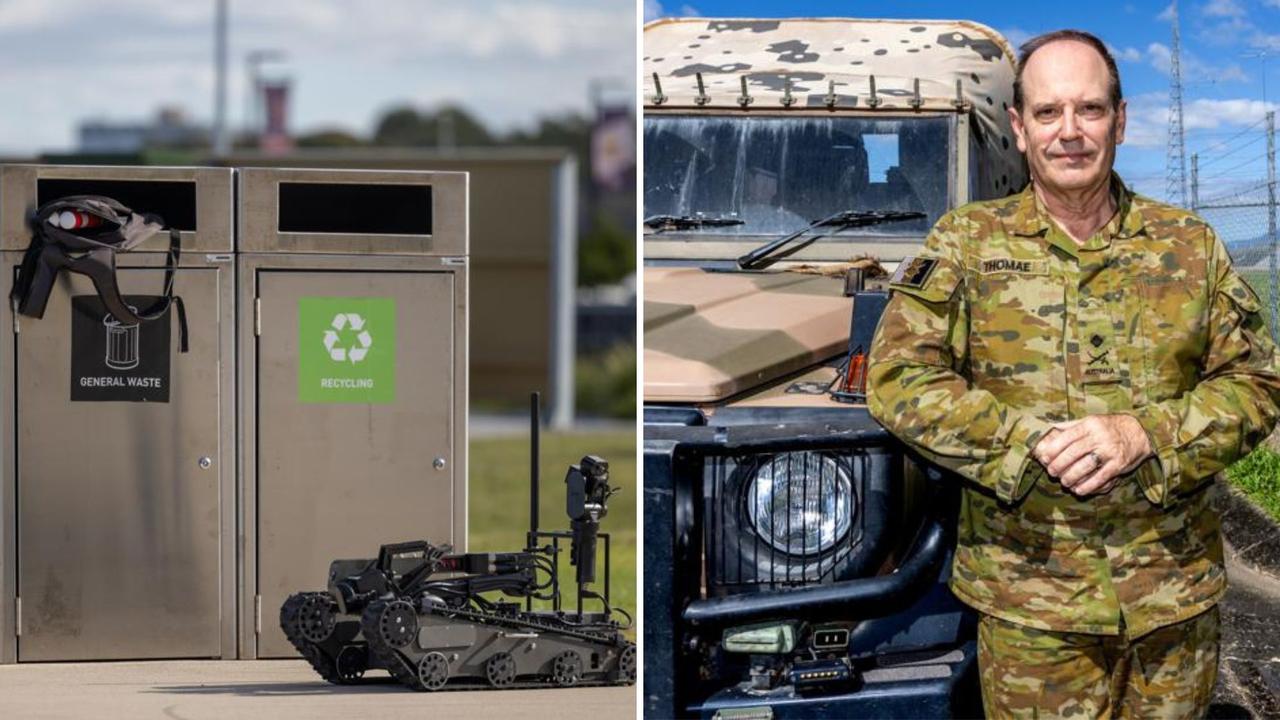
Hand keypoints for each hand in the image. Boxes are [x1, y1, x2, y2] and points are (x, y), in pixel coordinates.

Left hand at [1031, 415, 1152, 496]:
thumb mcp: (1090, 421)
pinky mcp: (1119, 464)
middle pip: (1074, 452)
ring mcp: (1110, 450)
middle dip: (1059, 464)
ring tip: (1064, 482)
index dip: (1053, 449)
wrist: (1139, 432)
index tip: (1044, 458)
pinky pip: (1101, 477)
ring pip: (1086, 466)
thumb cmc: (1108, 427)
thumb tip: (1047, 429)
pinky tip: (1078, 490)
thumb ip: (1070, 426)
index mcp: (1090, 424)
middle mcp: (1100, 436)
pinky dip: (1088, 486)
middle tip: (1051, 472)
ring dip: (1071, 476)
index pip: (1067, 437)